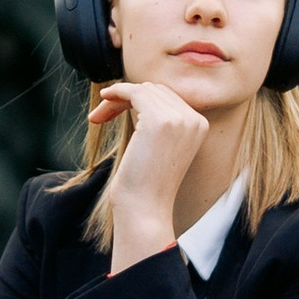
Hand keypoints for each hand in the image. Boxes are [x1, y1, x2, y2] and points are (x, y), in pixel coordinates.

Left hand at [91, 79, 211, 250]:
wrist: (144, 208)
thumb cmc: (145, 182)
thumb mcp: (157, 145)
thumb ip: (155, 119)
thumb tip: (133, 92)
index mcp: (199, 125)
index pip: (167, 97)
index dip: (139, 100)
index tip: (114, 113)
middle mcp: (194, 119)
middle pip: (155, 90)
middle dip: (126, 98)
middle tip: (102, 116)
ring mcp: (179, 118)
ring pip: (143, 90)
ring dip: (117, 99)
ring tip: (99, 117)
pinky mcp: (159, 120)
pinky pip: (134, 91)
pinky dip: (116, 92)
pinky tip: (103, 102)